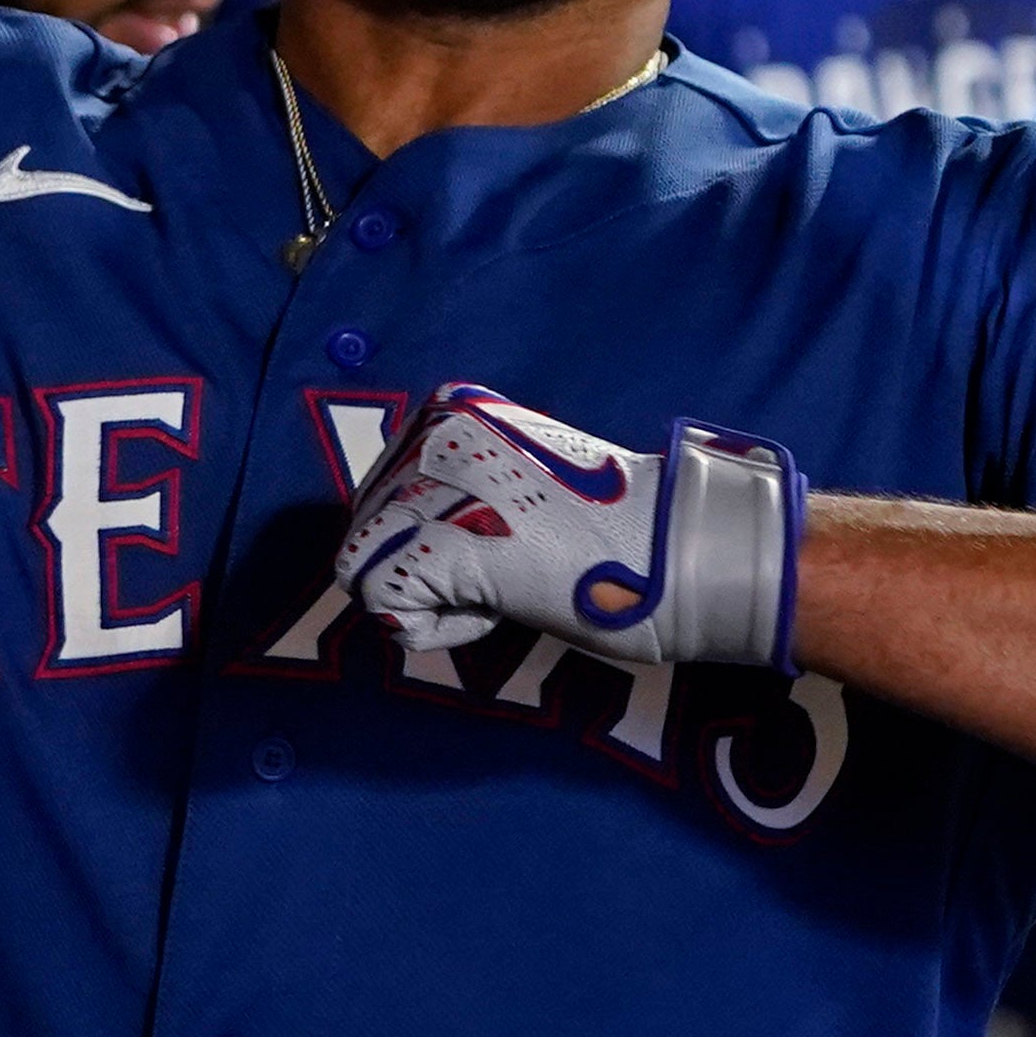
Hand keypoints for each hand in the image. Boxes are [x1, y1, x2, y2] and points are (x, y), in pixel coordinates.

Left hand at [337, 384, 802, 672]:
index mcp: (448, 408)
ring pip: (365, 569)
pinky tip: (498, 604)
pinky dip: (436, 628)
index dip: (434, 537)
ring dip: (432, 598)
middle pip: (368, 529)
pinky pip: (382, 608)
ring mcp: (423, 482)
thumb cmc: (606, 531)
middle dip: (426, 568)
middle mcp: (425, 431)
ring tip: (503, 583)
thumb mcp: (517, 481)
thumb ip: (457, 487)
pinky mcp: (430, 538)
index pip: (387, 494)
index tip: (505, 542)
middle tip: (509, 568)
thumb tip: (399, 528)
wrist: (669, 548)